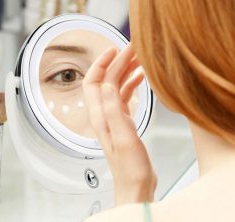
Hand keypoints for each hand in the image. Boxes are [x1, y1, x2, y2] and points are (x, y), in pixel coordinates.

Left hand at [82, 44, 156, 204]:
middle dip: (117, 61)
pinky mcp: (123, 119)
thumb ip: (115, 111)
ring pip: (116, 84)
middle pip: (106, 79)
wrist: (135, 186)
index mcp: (99, 115)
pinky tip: (140, 77)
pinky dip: (131, 82)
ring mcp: (113, 115)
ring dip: (125, 70)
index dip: (101, 63)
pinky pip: (124, 94)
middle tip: (133, 49)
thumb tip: (108, 84)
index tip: (114, 49)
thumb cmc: (129, 169)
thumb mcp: (123, 138)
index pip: (93, 81)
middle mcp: (103, 112)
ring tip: (139, 58)